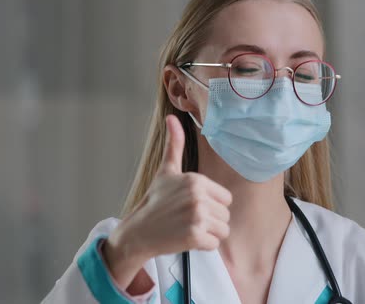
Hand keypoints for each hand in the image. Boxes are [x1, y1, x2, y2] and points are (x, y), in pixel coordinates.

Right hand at [103, 114, 231, 286]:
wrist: (138, 231)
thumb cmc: (155, 202)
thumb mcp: (166, 171)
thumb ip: (174, 145)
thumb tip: (172, 118)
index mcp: (196, 179)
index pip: (226, 199)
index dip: (212, 205)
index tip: (191, 206)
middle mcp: (198, 195)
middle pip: (226, 215)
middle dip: (210, 221)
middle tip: (187, 219)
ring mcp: (196, 216)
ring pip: (223, 230)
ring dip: (208, 234)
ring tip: (187, 228)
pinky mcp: (194, 235)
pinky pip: (214, 245)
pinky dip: (202, 246)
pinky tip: (185, 239)